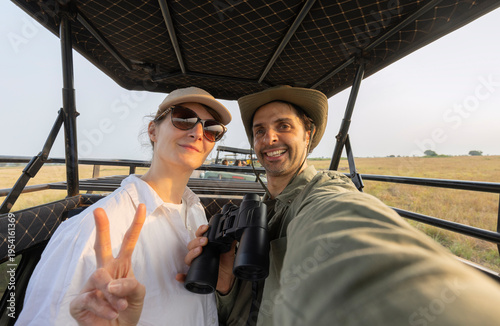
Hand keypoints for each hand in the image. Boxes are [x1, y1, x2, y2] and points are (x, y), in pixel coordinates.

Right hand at [70, 204, 146, 325]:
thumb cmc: (127, 310)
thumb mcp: (138, 295)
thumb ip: (130, 285)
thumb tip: (111, 283)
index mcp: (121, 266)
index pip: (128, 242)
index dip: (136, 224)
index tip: (142, 206)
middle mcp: (105, 272)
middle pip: (101, 246)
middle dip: (101, 228)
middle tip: (99, 211)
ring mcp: (91, 285)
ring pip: (99, 277)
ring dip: (112, 294)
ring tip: (119, 307)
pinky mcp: (79, 301)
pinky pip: (90, 298)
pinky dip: (104, 308)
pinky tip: (110, 314)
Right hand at [175, 225, 235, 293]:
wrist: (228, 278)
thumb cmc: (226, 263)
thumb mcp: (229, 251)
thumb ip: (230, 242)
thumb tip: (233, 233)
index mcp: (205, 246)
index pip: (199, 236)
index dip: (200, 231)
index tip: (206, 228)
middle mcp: (198, 254)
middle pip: (191, 245)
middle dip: (197, 241)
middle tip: (205, 241)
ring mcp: (196, 265)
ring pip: (188, 258)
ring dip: (191, 253)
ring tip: (199, 250)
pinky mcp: (195, 276)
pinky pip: (186, 277)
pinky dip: (181, 277)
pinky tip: (180, 276)